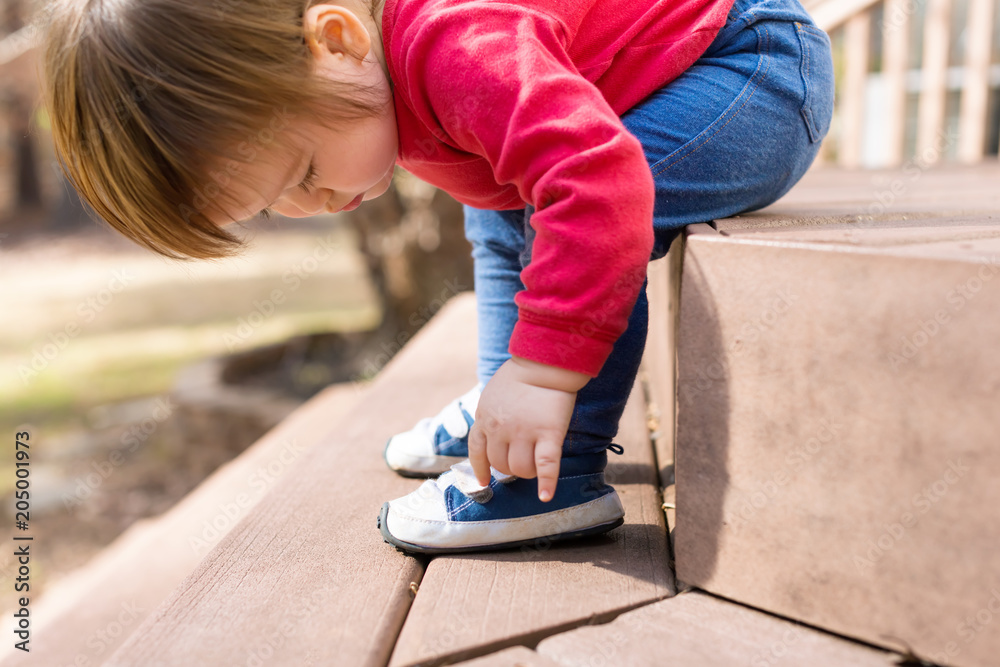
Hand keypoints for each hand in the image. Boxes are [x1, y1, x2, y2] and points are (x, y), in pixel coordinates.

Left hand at [468, 356, 588, 501]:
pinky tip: (546, 496)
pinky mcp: (548, 435)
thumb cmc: (520, 374)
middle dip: (510, 468)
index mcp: (484, 418)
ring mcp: (524, 433)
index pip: (477, 452)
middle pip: (500, 465)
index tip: (483, 480)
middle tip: (522, 462)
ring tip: (536, 467)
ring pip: (520, 469)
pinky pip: (546, 467)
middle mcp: (500, 430)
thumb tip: (492, 432)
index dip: (480, 469)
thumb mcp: (492, 393)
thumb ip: (490, 414)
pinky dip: (547, 484)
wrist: (544, 362)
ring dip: (527, 473)